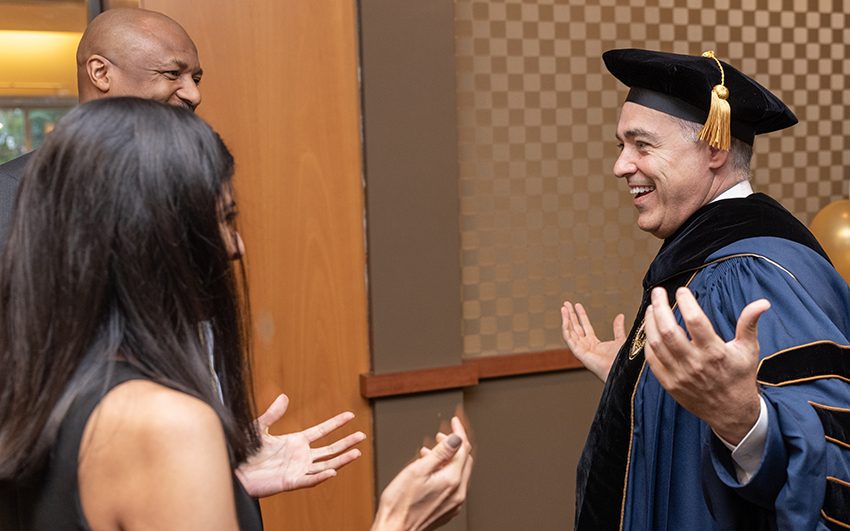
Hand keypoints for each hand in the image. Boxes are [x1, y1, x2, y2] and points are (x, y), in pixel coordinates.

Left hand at [235, 394, 365, 497]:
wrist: (235, 471)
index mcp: (296, 442)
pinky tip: (333, 471)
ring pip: (325, 465)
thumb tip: (284, 397)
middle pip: (329, 449)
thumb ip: (273, 414)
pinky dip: (321, 477)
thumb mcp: (259, 428)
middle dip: (346, 442)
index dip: (336, 423)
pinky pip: (309, 480)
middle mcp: (301, 456)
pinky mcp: (291, 482)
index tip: (350, 416)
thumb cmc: (245, 452)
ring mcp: (298, 470)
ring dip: (341, 460)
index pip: (322, 431)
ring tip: (357, 452)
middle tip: (362, 436)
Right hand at [371, 417, 472, 530]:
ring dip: (447, 458)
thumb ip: (439, 453)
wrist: (394, 530)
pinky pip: (452, 485)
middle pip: (464, 460)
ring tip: (430, 452)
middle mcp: (457, 493)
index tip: (455, 422)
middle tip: (440, 435)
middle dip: (454, 444)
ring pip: (458, 472)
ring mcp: (453, 503)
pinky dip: (444, 472)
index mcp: (452, 481)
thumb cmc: (400, 504)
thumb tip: (455, 438)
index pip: (463, 449)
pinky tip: (430, 470)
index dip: (459, 431)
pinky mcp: (447, 509)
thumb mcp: (417, 470)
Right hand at [561, 301, 624, 381]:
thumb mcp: (620, 340)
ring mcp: (580, 349)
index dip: (581, 315)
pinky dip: (566, 329)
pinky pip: (569, 339)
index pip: (585, 326)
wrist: (618, 369)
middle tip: (566, 304)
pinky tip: (565, 319)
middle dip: (570, 315)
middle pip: (575, 327)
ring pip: (570, 331)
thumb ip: (618, 328)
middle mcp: (585, 346)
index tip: (577, 305)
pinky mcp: (578, 352)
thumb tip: (620, 316)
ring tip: (563, 308)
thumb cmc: (620, 360)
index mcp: (594, 343)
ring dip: (566, 319)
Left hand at [644, 287, 768, 444]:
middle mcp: (695, 363)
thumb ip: (749, 323)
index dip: (686, 302)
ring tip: (651, 308)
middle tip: (658, 292)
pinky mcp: (670, 384)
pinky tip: (650, 330)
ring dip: (650, 322)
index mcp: (715, 352)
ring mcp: (680, 375)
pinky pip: (652, 360)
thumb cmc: (740, 377)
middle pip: (669, 330)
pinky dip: (648, 343)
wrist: (732, 412)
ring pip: (656, 343)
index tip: (682, 290)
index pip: (696, 321)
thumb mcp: (748, 349)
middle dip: (660, 307)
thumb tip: (762, 302)